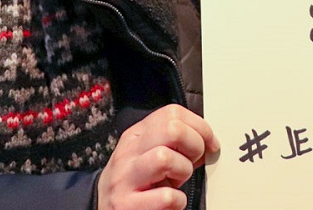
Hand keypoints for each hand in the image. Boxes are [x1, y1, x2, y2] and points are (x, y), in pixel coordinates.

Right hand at [97, 104, 218, 209]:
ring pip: (165, 158)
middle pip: (172, 130)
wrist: (102, 209)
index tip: (210, 143)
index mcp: (136, 135)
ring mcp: (125, 179)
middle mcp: (128, 152)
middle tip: (193, 161)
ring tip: (178, 182)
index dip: (200, 127)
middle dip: (194, 145)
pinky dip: (177, 201)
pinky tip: (171, 203)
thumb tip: (208, 141)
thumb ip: (172, 142)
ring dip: (183, 171)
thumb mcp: (148, 154)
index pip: (172, 113)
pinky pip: (165, 197)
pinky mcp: (126, 205)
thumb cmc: (135, 182)